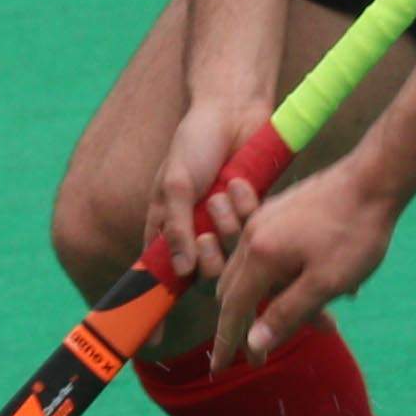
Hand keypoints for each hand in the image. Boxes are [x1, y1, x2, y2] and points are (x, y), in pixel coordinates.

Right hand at [142, 91, 267, 284]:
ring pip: (230, 248)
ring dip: (225, 223)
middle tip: (207, 237)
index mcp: (169, 221)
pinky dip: (244, 205)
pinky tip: (239, 182)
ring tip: (222, 193)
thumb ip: (177, 228)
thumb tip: (181, 271)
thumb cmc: (196, 142)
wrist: (233, 110)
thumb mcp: (176, 185)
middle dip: (207, 255)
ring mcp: (225, 218)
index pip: (163, 265)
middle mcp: (196, 225)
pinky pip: (252, 225)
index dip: (167, 282)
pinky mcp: (252, 208)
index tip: (168, 305)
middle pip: (202, 268)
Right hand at [215, 153, 403, 363]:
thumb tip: (254, 343)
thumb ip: (288, 313)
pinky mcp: (278, 212)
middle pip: (233, 290)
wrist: (373, 178)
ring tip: (302, 317)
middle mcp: (252, 237)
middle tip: (259, 351)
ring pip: (248, 271)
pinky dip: (274, 275)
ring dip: (263, 299)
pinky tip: (306, 280)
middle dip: (243, 322)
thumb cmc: (354, 233)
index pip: (233, 309)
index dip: (226, 341)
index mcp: (260, 257)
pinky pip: (263, 251)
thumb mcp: (326, 282)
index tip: (218, 368)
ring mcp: (264, 221)